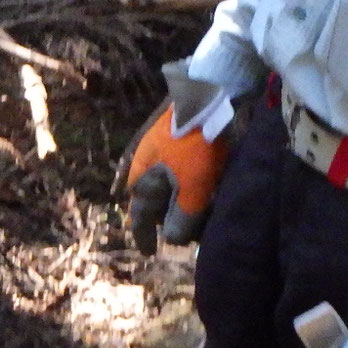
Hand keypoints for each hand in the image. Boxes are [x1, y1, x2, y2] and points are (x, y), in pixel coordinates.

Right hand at [119, 90, 234, 253]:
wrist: (208, 94)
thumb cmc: (195, 145)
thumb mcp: (191, 188)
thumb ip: (182, 218)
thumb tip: (174, 239)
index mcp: (143, 178)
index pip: (139, 215)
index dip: (144, 236)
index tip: (149, 252)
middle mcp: (148, 165)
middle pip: (155, 201)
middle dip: (168, 220)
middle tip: (187, 235)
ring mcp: (163, 149)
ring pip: (170, 185)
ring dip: (181, 202)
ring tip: (202, 215)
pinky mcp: (181, 138)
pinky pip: (182, 171)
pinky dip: (191, 185)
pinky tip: (207, 189)